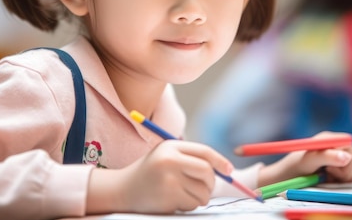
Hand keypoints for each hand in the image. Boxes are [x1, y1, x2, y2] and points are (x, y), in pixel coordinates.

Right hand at [87, 140, 232, 213]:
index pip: (204, 152)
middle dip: (211, 182)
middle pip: (207, 172)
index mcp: (171, 147)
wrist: (122, 190)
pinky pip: (192, 204)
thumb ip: (191, 158)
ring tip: (183, 194)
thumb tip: (226, 168)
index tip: (229, 170)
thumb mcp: (167, 156)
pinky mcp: (168, 197)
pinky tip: (174, 201)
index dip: (220, 161)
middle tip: (207, 188)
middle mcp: (170, 160)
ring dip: (199, 197)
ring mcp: (169, 179)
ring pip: (202, 191)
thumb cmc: (151, 173)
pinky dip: (189, 205)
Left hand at [258, 132, 351, 185]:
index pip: (351, 143)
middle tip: (328, 173)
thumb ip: (327, 157)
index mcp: (329, 139)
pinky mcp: (340, 170)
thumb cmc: (295, 167)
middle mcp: (336, 146)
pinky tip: (328, 180)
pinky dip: (341, 181)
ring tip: (325, 176)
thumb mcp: (309, 160)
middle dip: (345, 169)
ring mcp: (339, 158)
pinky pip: (351, 176)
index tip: (336, 166)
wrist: (287, 179)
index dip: (349, 157)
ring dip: (342, 177)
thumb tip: (347, 157)